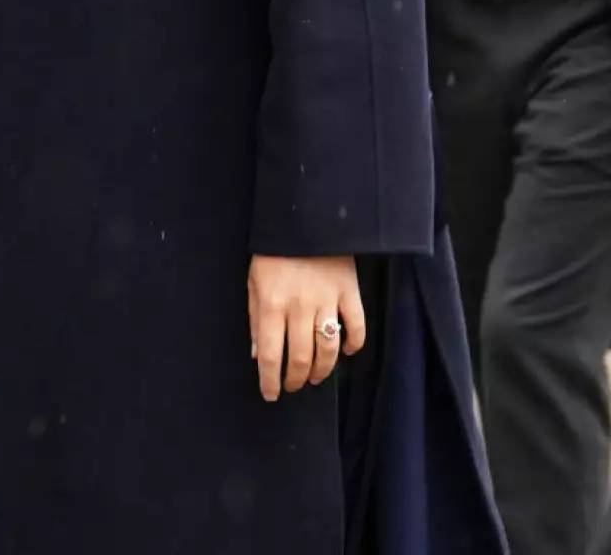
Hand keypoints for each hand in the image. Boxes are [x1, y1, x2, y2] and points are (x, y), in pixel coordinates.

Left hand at [248, 255, 365, 401]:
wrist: (304, 215)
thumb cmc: (273, 249)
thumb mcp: (253, 280)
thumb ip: (254, 318)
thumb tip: (257, 355)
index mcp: (271, 304)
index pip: (270, 355)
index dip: (269, 381)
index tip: (270, 394)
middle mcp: (299, 308)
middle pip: (299, 358)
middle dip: (294, 379)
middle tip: (292, 385)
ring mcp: (327, 301)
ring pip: (327, 350)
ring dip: (321, 370)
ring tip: (314, 377)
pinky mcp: (350, 292)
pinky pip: (357, 327)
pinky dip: (353, 345)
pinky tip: (345, 351)